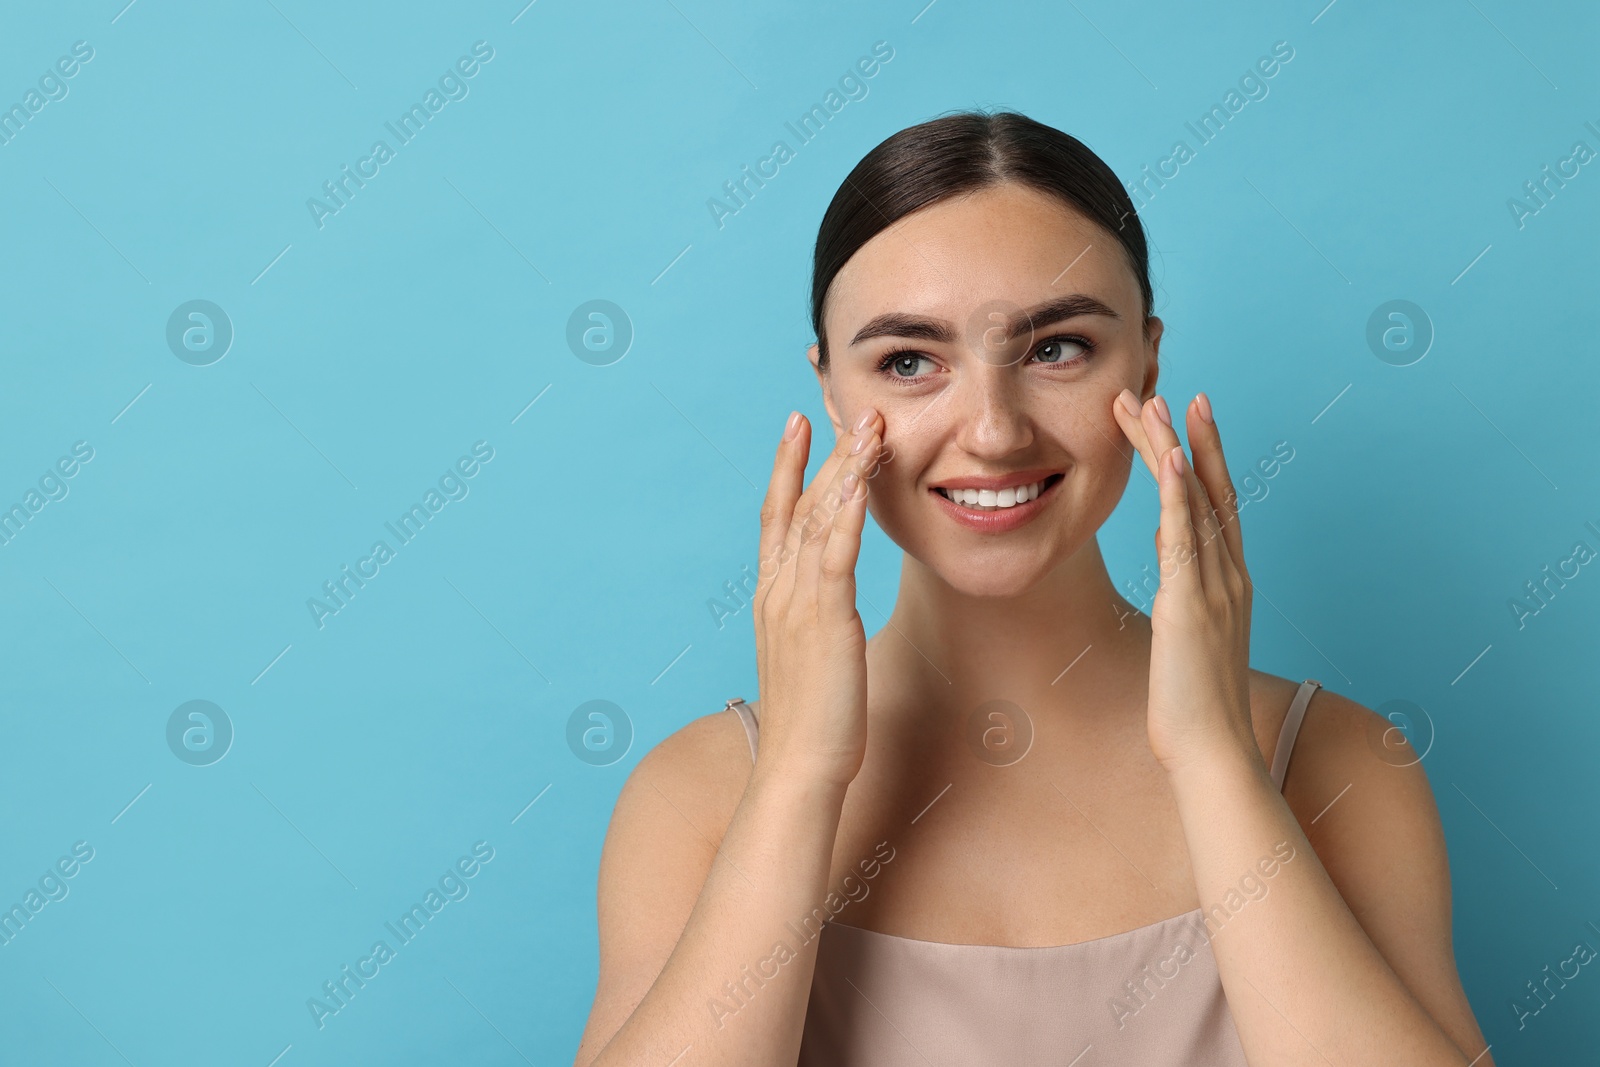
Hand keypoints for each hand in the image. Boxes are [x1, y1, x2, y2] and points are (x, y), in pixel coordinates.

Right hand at [751, 407, 886, 789]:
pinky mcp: (825, 622)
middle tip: (838, 403)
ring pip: (817, 520)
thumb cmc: (813, 723)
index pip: (777, 517)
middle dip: (820, 451)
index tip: (796, 425)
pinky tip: (857, 483)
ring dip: (842, 469)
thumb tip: (833, 610)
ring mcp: (797, 604)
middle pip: (798, 504)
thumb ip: (818, 623)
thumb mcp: (812, 659)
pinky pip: (834, 557)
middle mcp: (778, 591)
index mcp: (773, 598)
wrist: (798, 768)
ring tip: (864, 424)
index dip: (786, 467)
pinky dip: (843, 515)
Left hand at [1112, 389, 1257, 774]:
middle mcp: (1229, 576)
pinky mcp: (1190, 604)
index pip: (1216, 506)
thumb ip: (1184, 591)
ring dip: (1175, 448)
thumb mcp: (1186, 637)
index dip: (1203, 458)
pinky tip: (1168, 458)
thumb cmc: (1194, 708)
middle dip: (1191, 437)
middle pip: (1211, 490)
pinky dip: (1179, 494)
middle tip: (1170, 388)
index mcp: (1229, 583)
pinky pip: (1185, 538)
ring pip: (1196, 501)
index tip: (1186, 419)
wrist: (1212, 753)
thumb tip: (1167, 556)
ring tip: (1154, 402)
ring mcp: (1213, 587)